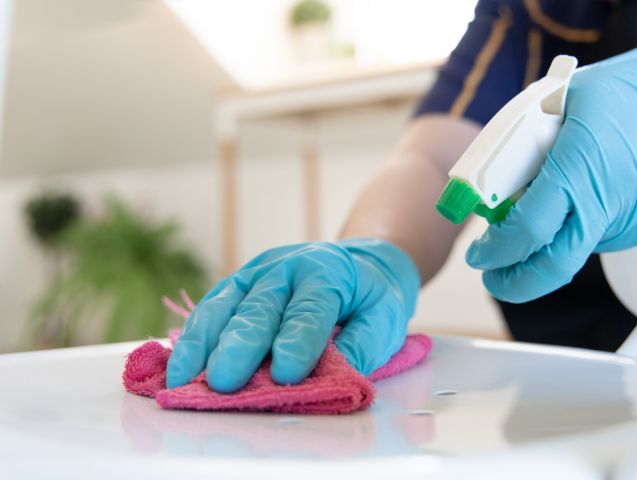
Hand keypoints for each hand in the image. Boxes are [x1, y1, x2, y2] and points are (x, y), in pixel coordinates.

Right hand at [166, 238, 418, 392]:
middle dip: (240, 346)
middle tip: (225, 381)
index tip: (287, 374)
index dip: (298, 342)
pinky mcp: (236, 285)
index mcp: (326, 272)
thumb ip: (362, 345)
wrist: (358, 263)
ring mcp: (255, 273)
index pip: (310, 309)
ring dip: (203, 343)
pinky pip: (210, 308)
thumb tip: (336, 377)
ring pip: (224, 305)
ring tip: (185, 378)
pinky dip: (193, 336)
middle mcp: (285, 267)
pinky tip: (180, 363)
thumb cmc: (370, 297)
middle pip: (260, 307)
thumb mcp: (384, 317)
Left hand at [466, 17, 636, 301]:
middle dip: (517, 281)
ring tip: (569, 191)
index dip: (496, 252)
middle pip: (556, 266)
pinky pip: (614, 236)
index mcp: (582, 165)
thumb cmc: (620, 89)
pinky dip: (594, 223)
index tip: (481, 256)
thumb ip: (518, 154)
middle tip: (496, 276)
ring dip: (561, 236)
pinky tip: (602, 188)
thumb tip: (489, 197)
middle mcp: (616, 197)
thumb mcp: (551, 106)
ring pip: (583, 247)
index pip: (529, 230)